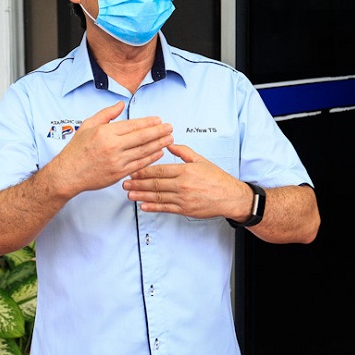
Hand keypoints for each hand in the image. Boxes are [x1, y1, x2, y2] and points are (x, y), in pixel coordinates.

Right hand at [49, 101, 173, 196]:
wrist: (68, 174)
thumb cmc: (76, 149)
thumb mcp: (88, 125)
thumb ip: (106, 114)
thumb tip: (121, 104)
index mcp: (106, 132)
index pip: (133, 125)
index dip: (148, 122)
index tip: (159, 120)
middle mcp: (113, 146)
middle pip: (142, 137)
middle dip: (159, 132)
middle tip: (170, 128)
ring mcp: (117, 161)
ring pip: (144, 151)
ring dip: (159, 144)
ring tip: (170, 139)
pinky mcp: (119, 174)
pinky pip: (140, 164)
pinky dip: (151, 158)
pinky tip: (159, 152)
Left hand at [123, 143, 248, 219]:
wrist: (230, 197)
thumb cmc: (216, 178)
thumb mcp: (201, 160)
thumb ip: (184, 152)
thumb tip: (169, 144)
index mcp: (185, 170)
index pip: (160, 170)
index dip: (144, 171)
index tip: (132, 170)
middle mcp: (182, 185)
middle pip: (155, 183)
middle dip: (138, 183)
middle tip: (125, 183)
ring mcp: (183, 198)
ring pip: (158, 197)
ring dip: (141, 196)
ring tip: (129, 194)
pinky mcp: (185, 210)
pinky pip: (166, 208)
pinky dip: (153, 207)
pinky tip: (143, 206)